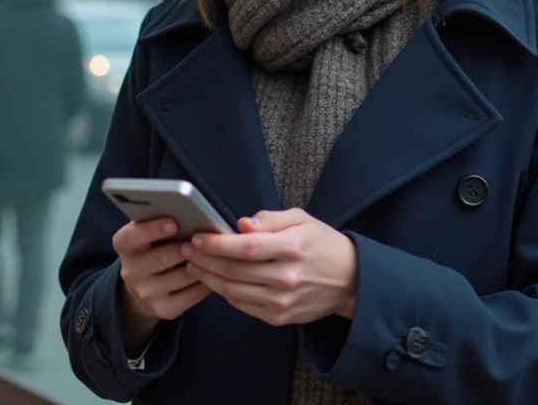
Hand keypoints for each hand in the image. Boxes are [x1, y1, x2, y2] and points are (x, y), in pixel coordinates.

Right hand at [113, 219, 209, 351]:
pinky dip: (205, 282)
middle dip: (185, 248)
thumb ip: (159, 223)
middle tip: (201, 241)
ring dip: (200, 264)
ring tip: (212, 254)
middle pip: (162, 258)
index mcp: (125, 246)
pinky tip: (211, 272)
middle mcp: (131, 272)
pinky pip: (193, 294)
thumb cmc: (152, 250)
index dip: (151, 229)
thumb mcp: (146, 236)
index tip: (173, 223)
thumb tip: (189, 214)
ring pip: (183, 276)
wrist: (143, 289)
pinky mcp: (163, 310)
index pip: (131, 237)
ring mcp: (146, 294)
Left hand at [182, 208, 356, 326]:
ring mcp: (281, 301)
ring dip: (208, 278)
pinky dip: (224, 293)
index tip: (198, 237)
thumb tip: (241, 224)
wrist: (351, 281)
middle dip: (204, 260)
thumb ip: (270, 220)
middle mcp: (286, 277)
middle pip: (234, 270)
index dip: (217, 244)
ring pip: (233, 291)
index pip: (246, 247)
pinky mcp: (279, 317)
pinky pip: (242, 305)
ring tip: (193, 265)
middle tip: (187, 250)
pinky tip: (214, 281)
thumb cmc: (323, 244)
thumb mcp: (302, 219)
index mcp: (291, 248)